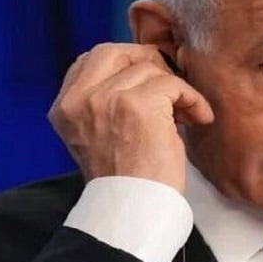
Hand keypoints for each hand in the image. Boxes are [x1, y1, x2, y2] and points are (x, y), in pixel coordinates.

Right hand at [47, 43, 213, 192]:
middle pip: (116, 52)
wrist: (134, 210)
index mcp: (64, 107)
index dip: (124, 63)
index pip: (90, 60)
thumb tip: (143, 71)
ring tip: (186, 113)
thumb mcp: (96, 135)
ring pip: (150, 68)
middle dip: (149, 62)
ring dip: (176, 88)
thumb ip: (104, 102)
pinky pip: (173, 84)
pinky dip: (192, 98)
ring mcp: (107, 99)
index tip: (147, 79)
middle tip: (170, 85)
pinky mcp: (137, 105)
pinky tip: (198, 118)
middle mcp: (80, 100)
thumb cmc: (125, 180)